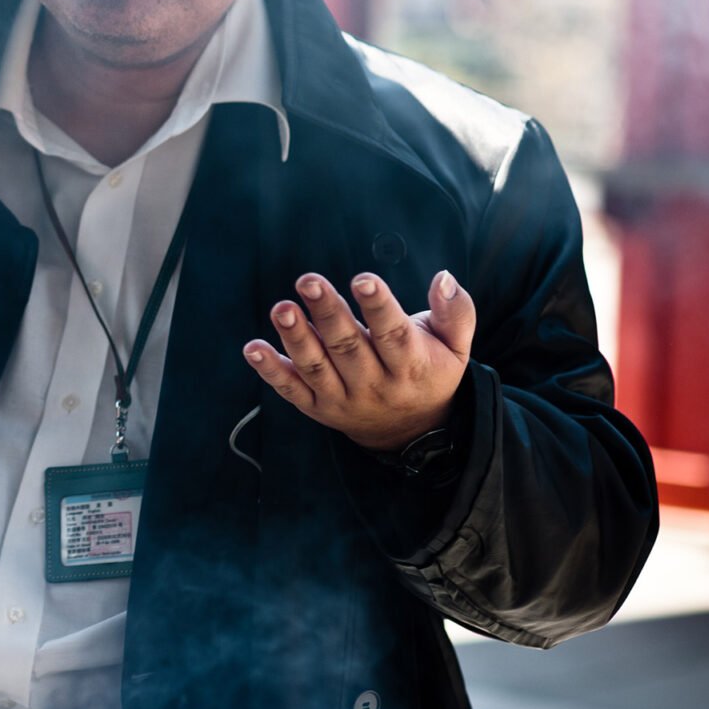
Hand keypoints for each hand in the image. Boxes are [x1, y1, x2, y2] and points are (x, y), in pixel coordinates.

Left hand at [241, 271, 474, 451]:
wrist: (410, 432)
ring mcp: (343, 399)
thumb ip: (455, 311)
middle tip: (308, 281)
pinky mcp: (317, 408)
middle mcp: (376, 385)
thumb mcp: (455, 347)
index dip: (378, 307)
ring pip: (317, 368)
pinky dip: (270, 370)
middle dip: (328, 313)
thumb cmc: (429, 372)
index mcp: (412, 366)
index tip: (362, 279)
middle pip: (348, 348)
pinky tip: (252, 348)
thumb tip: (443, 276)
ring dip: (296, 338)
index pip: (394, 335)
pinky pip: (291, 391)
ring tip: (282, 308)